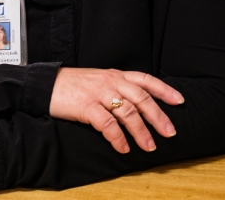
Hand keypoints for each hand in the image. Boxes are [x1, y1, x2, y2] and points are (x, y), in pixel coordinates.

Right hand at [49, 68, 184, 153]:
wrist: (45, 84)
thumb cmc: (74, 85)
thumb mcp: (100, 80)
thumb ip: (118, 88)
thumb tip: (137, 105)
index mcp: (117, 75)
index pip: (147, 81)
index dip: (165, 91)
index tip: (179, 101)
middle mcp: (112, 82)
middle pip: (142, 99)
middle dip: (159, 117)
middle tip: (170, 132)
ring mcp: (100, 94)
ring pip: (128, 113)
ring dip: (141, 132)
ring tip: (150, 146)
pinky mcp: (86, 107)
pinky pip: (107, 124)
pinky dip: (117, 138)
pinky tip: (123, 148)